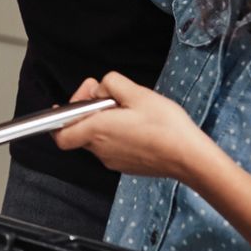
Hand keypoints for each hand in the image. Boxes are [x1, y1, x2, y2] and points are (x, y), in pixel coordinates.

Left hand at [52, 72, 212, 180]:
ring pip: (97, 138)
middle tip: (108, 95)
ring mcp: (113, 160)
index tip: (79, 100)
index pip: (60, 134)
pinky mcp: (126, 166)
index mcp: (97, 131)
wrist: (190, 158)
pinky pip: (112, 147)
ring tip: (127, 108)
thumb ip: (111, 84)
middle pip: (79, 131)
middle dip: (89, 110)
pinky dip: (116, 134)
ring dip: (104, 122)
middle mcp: (100, 150)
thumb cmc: (165, 126)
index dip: (61, 116)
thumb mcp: (137, 92)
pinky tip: (136, 124)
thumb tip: (100, 89)